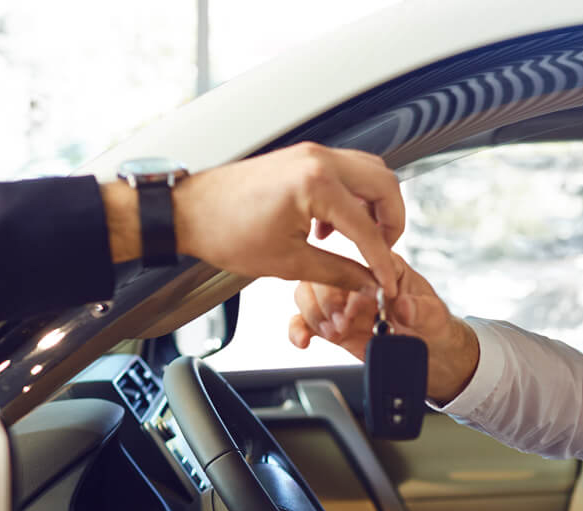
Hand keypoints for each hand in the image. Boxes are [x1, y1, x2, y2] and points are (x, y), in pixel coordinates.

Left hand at [106, 143, 404, 296]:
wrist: (189, 211)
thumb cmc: (225, 231)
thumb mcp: (289, 263)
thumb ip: (338, 272)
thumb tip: (367, 283)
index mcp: (316, 185)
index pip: (368, 228)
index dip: (382, 261)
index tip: (387, 282)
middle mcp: (318, 161)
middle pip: (384, 184)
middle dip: (392, 222)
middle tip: (384, 252)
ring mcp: (310, 155)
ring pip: (369, 173)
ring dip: (375, 206)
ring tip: (364, 240)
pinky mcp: (302, 159)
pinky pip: (346, 172)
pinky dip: (354, 197)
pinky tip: (335, 227)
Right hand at [289, 254, 479, 404]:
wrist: (430, 352)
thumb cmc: (433, 324)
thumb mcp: (434, 315)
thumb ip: (421, 310)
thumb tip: (405, 306)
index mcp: (381, 266)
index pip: (355, 260)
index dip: (350, 280)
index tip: (360, 305)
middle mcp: (356, 280)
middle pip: (323, 274)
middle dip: (327, 300)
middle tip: (343, 323)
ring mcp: (341, 303)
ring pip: (307, 295)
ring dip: (314, 314)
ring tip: (333, 332)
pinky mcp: (332, 325)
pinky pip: (305, 323)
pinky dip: (298, 330)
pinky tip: (303, 341)